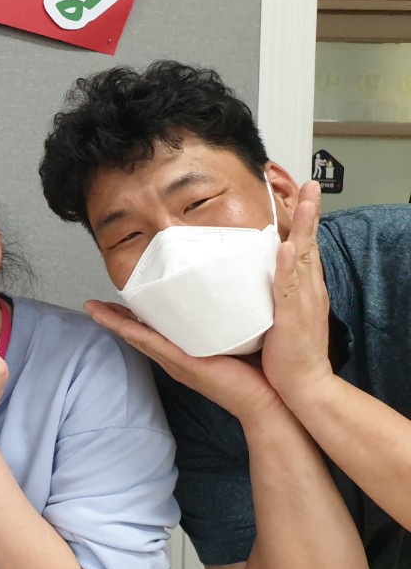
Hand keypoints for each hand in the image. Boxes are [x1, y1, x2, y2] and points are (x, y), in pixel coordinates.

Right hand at [85, 300, 282, 421]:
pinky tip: (121, 326)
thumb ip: (231, 317)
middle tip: (92, 304)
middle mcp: (176, 356)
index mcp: (185, 349)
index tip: (118, 297)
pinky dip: (135, 335)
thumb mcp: (238, 338)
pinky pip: (155, 347)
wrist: (270, 401)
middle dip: (113, 318)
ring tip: (94, 309)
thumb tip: (233, 293)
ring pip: (138, 337)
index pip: (152, 328)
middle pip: (136, 333)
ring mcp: (178, 362)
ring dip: (114, 323)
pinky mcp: (186, 366)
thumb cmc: (259, 373)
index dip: (132, 314)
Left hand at [261, 181, 333, 408]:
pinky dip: (290, 265)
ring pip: (305, 257)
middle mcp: (309, 290)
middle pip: (310, 243)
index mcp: (305, 289)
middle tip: (313, 184)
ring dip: (305, 228)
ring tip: (307, 200)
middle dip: (311, 213)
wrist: (304, 384)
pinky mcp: (294, 317)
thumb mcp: (281, 315)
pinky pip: (291, 287)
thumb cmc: (289, 352)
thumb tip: (256, 277)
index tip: (306, 194)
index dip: (306, 221)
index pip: (306, 248)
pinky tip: (288, 246)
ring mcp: (304, 301)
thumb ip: (272, 294)